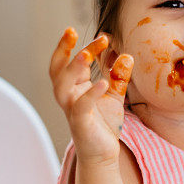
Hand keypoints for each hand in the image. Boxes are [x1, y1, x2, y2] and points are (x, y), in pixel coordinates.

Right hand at [49, 28, 133, 164]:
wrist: (103, 153)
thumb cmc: (104, 124)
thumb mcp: (115, 95)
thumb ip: (118, 76)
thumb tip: (126, 55)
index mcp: (74, 86)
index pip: (74, 60)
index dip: (87, 47)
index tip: (105, 37)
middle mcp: (68, 95)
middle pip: (57, 68)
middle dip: (62, 49)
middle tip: (71, 30)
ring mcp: (71, 109)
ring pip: (62, 85)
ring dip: (72, 68)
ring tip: (86, 54)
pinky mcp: (80, 123)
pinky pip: (81, 106)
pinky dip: (91, 93)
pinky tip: (104, 83)